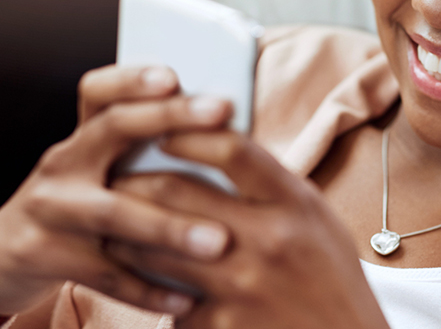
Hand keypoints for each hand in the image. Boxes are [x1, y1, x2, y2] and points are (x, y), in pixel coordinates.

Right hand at [0, 65, 235, 328]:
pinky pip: (104, 274)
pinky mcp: (41, 254)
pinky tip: (186, 298)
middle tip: (222, 114)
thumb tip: (223, 140)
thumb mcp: (91, 176)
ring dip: (169, 227)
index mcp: (80, 139)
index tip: (174, 71)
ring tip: (218, 240)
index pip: (99, 92)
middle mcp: (62, 163)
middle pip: (113, 128)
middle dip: (170, 117)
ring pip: (114, 212)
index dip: (133, 77)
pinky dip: (147, 290)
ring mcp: (48, 208)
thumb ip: (137, 161)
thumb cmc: (68, 214)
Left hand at [109, 131, 389, 328]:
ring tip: (112, 224)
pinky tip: (141, 279)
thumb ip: (270, 184)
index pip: (231, 149)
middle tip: (113, 176)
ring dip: (124, 232)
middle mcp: (269, 241)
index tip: (161, 131)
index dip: (187, 133)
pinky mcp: (220, 326)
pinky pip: (166, 296)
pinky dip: (150, 286)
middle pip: (175, 192)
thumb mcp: (316, 219)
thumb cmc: (328, 277)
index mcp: (296, 204)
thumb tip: (211, 142)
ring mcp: (241, 287)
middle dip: (132, 180)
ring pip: (153, 247)